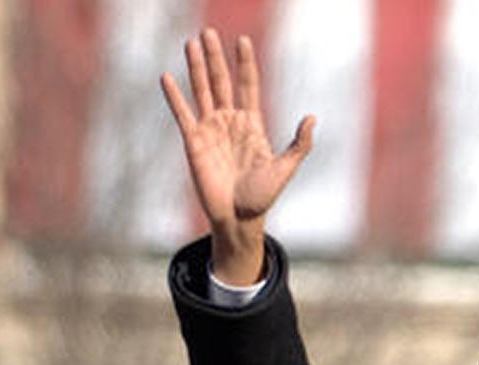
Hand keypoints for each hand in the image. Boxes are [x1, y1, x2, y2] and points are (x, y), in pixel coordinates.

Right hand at [160, 28, 313, 283]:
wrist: (239, 218)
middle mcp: (230, 122)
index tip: (243, 41)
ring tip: (190, 43)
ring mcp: (210, 130)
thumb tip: (311, 117)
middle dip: (215, 57)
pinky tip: (167, 77)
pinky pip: (183, 114)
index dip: (245, 64)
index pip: (248, 86)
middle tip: (209, 32)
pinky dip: (175, 97)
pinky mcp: (193, 142)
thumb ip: (299, 144)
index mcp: (252, 125)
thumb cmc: (262, 197)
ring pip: (201, 91)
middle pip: (222, 81)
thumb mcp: (285, 168)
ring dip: (195, 67)